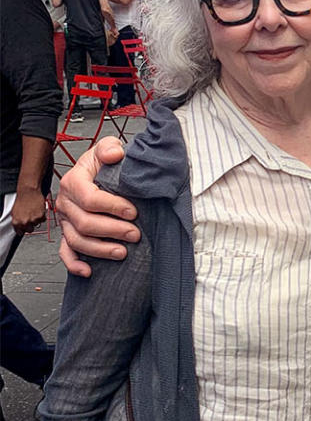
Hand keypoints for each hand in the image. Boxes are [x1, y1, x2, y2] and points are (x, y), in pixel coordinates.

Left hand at [11, 185, 45, 235]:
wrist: (28, 192)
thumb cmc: (21, 199)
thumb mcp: (14, 212)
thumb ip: (17, 221)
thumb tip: (19, 226)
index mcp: (16, 222)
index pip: (20, 232)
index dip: (22, 229)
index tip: (24, 228)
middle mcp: (24, 222)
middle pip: (30, 230)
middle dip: (30, 225)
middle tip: (30, 219)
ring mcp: (33, 220)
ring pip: (37, 224)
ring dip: (36, 220)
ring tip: (34, 212)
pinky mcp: (41, 216)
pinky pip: (43, 220)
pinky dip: (42, 216)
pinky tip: (38, 210)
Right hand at [57, 139, 138, 277]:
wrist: (99, 172)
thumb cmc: (104, 163)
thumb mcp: (108, 148)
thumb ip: (110, 148)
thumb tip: (115, 154)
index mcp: (73, 181)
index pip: (90, 198)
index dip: (112, 207)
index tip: (133, 212)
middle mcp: (65, 202)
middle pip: (84, 223)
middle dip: (112, 231)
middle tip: (135, 234)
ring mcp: (65, 220)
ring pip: (77, 240)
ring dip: (100, 250)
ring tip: (122, 252)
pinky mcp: (68, 233)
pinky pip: (66, 252)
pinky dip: (74, 264)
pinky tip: (89, 271)